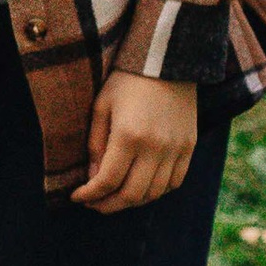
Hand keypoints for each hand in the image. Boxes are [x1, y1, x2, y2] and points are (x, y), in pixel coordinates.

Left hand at [73, 70, 198, 212]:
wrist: (167, 60)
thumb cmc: (127, 80)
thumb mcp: (101, 106)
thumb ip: (96, 144)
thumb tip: (93, 178)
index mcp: (129, 135)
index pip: (107, 181)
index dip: (89, 195)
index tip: (76, 197)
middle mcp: (156, 147)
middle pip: (131, 194)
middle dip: (107, 205)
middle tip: (93, 204)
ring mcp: (176, 149)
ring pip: (154, 193)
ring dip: (131, 202)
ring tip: (114, 198)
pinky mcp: (189, 147)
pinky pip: (174, 182)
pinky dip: (156, 192)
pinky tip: (140, 187)